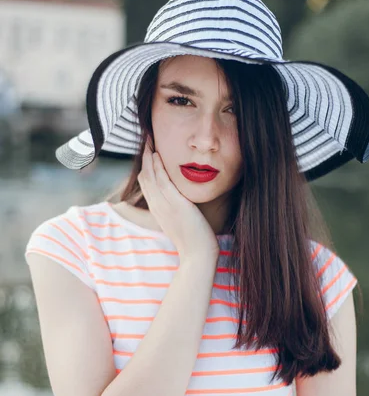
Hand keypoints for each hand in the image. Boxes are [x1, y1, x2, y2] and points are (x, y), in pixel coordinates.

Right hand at [137, 138, 219, 261]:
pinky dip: (158, 168)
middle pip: (144, 178)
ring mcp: (164, 206)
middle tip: (145, 140)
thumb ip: (177, 210)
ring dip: (148, 158)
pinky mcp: (175, 206)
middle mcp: (157, 207)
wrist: (198, 255)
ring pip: (150, 177)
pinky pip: (162, 182)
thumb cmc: (193, 240)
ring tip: (148, 141)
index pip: (146, 185)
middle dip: (143, 158)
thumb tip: (181, 200)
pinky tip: (156, 155)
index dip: (145, 168)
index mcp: (157, 211)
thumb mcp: (180, 222)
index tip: (147, 153)